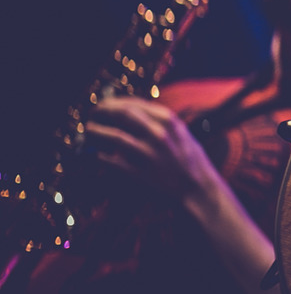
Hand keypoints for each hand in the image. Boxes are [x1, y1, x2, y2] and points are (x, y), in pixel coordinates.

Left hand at [84, 94, 226, 208]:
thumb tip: (136, 115)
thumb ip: (162, 124)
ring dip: (96, 132)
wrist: (198, 191)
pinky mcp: (137, 173)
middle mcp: (158, 133)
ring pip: (112, 136)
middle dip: (103, 111)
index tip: (106, 105)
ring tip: (89, 131)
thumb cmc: (192, 164)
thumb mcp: (183, 135)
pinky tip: (94, 155)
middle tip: (93, 113)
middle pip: (121, 114)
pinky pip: (109, 161)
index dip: (115, 102)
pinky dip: (98, 156)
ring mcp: (147, 153)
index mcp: (170, 121)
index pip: (134, 103)